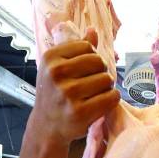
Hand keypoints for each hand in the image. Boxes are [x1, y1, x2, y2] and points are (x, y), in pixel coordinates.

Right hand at [32, 29, 120, 143]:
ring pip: (106, 79)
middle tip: (96, 82)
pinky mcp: (80, 112)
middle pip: (98, 62)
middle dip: (102, 71)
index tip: (87, 69)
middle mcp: (57, 74)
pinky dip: (112, 99)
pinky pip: (111, 97)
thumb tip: (93, 31)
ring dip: (107, 87)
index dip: (93, 57)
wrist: (46, 126)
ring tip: (97, 93)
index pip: (87, 46)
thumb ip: (76, 49)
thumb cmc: (54, 94)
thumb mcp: (57, 68)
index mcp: (51, 58)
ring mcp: (68, 94)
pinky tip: (103, 102)